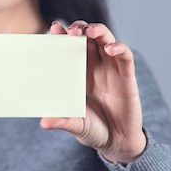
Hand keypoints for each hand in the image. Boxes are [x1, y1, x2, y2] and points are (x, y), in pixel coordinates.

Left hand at [40, 20, 146, 163]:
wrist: (117, 142)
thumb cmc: (93, 130)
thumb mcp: (75, 126)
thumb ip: (62, 121)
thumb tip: (43, 123)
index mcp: (77, 74)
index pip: (69, 48)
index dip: (62, 36)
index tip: (53, 28)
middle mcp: (93, 67)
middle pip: (87, 38)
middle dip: (79, 28)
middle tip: (71, 30)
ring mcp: (110, 69)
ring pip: (106, 40)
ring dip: (98, 31)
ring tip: (89, 31)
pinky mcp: (126, 76)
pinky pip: (125, 56)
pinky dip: (119, 48)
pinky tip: (110, 49)